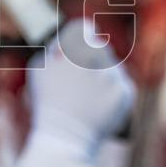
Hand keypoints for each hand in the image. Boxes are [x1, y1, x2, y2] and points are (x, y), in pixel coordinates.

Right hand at [27, 19, 135, 150]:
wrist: (66, 136)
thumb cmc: (47, 103)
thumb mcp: (39, 69)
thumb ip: (54, 48)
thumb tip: (65, 40)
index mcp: (75, 45)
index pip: (84, 30)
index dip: (81, 38)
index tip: (79, 46)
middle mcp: (98, 55)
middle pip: (100, 49)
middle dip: (91, 60)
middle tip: (80, 81)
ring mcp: (114, 73)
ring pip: (112, 67)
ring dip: (103, 77)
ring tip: (87, 98)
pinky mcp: (126, 91)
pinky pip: (121, 84)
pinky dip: (112, 93)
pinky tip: (99, 105)